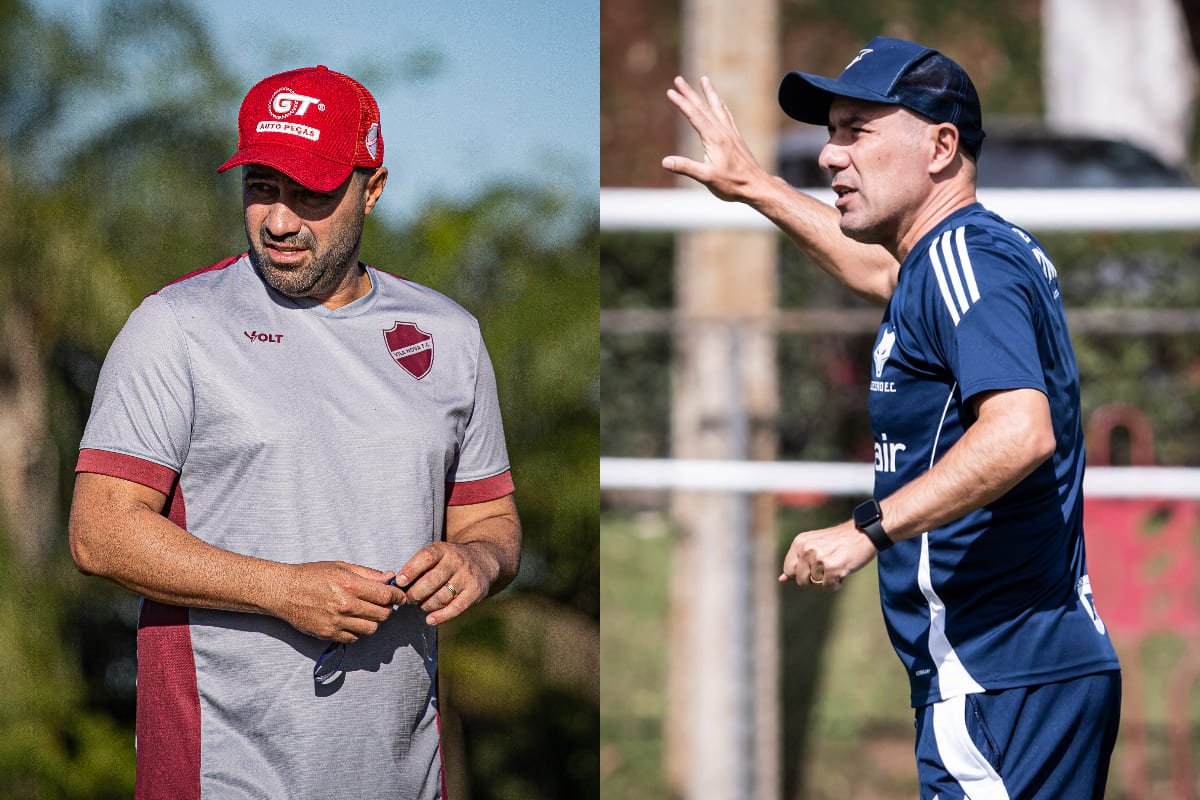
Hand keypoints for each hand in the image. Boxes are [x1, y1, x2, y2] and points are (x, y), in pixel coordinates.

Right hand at [275, 561, 404, 643]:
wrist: (284, 591)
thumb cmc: (312, 575)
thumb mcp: (340, 566)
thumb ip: (367, 573)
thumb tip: (389, 577)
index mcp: (350, 585)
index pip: (385, 596)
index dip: (397, 596)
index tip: (400, 596)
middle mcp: (345, 605)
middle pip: (382, 615)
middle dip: (387, 609)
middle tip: (382, 604)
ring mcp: (337, 622)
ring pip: (371, 629)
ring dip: (374, 621)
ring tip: (367, 613)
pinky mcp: (329, 634)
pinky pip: (354, 638)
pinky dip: (358, 631)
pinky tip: (353, 621)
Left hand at [395, 541, 501, 625]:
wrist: (484, 561)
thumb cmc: (450, 561)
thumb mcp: (438, 555)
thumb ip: (419, 566)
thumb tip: (397, 585)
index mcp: (444, 549)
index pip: (426, 558)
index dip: (410, 570)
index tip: (399, 582)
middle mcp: (457, 561)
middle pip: (431, 581)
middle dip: (415, 594)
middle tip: (408, 599)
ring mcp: (467, 577)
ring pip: (441, 597)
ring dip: (426, 605)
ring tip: (420, 606)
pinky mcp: (476, 592)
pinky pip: (456, 608)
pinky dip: (441, 616)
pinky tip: (430, 620)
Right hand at [662, 75, 771, 201]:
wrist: (756, 185)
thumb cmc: (732, 184)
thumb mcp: (706, 177)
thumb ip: (686, 168)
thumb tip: (665, 162)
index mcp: (714, 138)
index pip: (694, 115)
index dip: (681, 103)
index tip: (670, 91)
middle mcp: (723, 131)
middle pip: (703, 107)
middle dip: (690, 92)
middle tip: (678, 79)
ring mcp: (731, 133)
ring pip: (717, 107)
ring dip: (709, 93)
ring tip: (704, 80)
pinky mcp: (736, 138)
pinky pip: (726, 115)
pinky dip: (720, 105)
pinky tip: (719, 104)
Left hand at [778, 521, 876, 592]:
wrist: (863, 533)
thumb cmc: (839, 541)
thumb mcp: (814, 545)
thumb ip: (798, 561)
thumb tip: (781, 580)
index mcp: (800, 542)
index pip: (789, 569)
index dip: (801, 574)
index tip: (813, 568)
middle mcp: (807, 549)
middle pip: (801, 580)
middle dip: (814, 579)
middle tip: (827, 567)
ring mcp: (819, 558)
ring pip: (816, 584)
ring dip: (827, 580)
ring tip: (837, 565)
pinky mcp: (832, 567)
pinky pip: (828, 587)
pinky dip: (836, 584)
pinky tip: (843, 571)